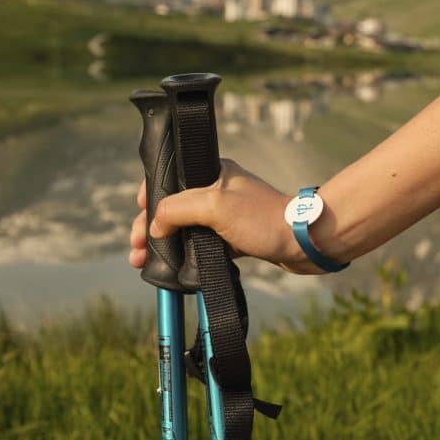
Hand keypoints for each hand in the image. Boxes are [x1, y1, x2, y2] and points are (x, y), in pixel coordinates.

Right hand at [128, 158, 326, 274]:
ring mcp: (226, 214)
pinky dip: (185, 254)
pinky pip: (202, 244)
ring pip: (185, 228)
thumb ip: (178, 210)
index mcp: (212, 172)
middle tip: (136, 250)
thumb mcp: (214, 206)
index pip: (170, 178)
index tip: (138, 213)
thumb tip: (154, 225)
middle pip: (173, 207)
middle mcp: (217, 190)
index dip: (149, 196)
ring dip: (164, 243)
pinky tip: (174, 267)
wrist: (304, 242)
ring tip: (144, 261)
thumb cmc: (264, 219)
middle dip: (150, 227)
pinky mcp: (235, 236)